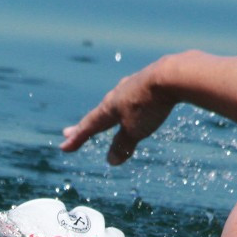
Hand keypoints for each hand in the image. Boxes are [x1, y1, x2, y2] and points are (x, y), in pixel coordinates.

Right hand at [59, 59, 176, 164]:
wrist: (173, 75)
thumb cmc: (149, 104)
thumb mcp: (135, 130)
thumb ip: (123, 145)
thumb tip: (111, 161)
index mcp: (109, 107)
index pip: (88, 126)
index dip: (76, 138)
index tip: (64, 147)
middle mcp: (117, 94)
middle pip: (98, 113)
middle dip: (85, 126)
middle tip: (68, 132)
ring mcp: (133, 86)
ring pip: (116, 102)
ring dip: (107, 113)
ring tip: (104, 117)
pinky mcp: (150, 81)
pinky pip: (135, 95)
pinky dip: (128, 103)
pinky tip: (135, 101)